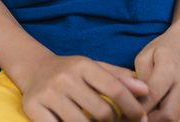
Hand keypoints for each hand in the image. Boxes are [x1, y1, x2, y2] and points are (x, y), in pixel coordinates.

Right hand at [16, 53, 149, 121]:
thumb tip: (146, 90)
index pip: (115, 89)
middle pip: (102, 112)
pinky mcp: (33, 107)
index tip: (142, 119)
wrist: (34, 69)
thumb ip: (120, 78)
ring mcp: (48, 93)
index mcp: (82, 65)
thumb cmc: (72, 72)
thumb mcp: (95, 68)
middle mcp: (65, 77)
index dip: (133, 108)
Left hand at [134, 30, 179, 121]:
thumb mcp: (145, 56)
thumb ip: (139, 78)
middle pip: (169, 116)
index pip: (153, 95)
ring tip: (146, 120)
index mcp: (170, 68)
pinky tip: (160, 121)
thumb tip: (134, 101)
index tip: (125, 114)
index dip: (138, 108)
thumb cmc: (163, 50)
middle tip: (134, 121)